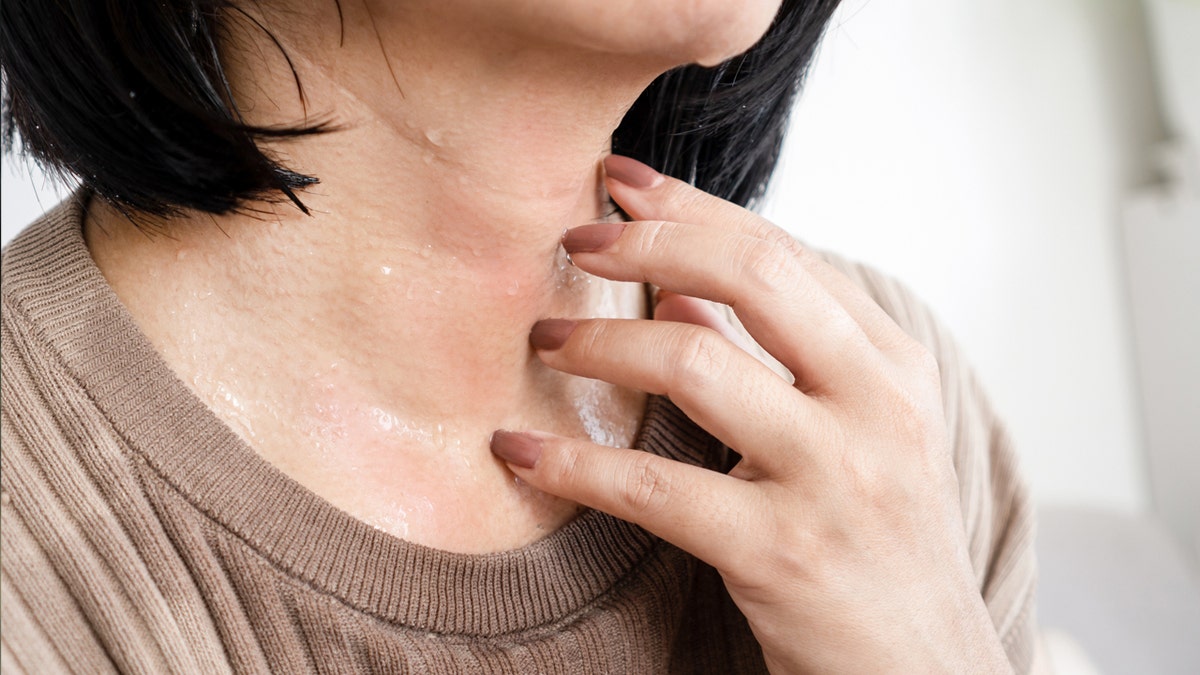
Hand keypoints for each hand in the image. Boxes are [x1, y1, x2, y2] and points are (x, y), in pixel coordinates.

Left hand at [490, 155, 1011, 673]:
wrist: (922, 668)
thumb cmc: (878, 544)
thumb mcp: (857, 434)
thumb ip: (781, 356)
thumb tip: (682, 294)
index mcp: (891, 365)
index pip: (782, 251)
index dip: (692, 206)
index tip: (620, 185)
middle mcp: (874, 405)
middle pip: (749, 274)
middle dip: (647, 243)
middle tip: (575, 241)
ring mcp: (832, 477)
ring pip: (693, 362)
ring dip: (599, 341)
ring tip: (544, 339)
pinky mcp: (781, 553)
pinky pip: (651, 487)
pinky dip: (572, 461)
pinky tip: (519, 448)